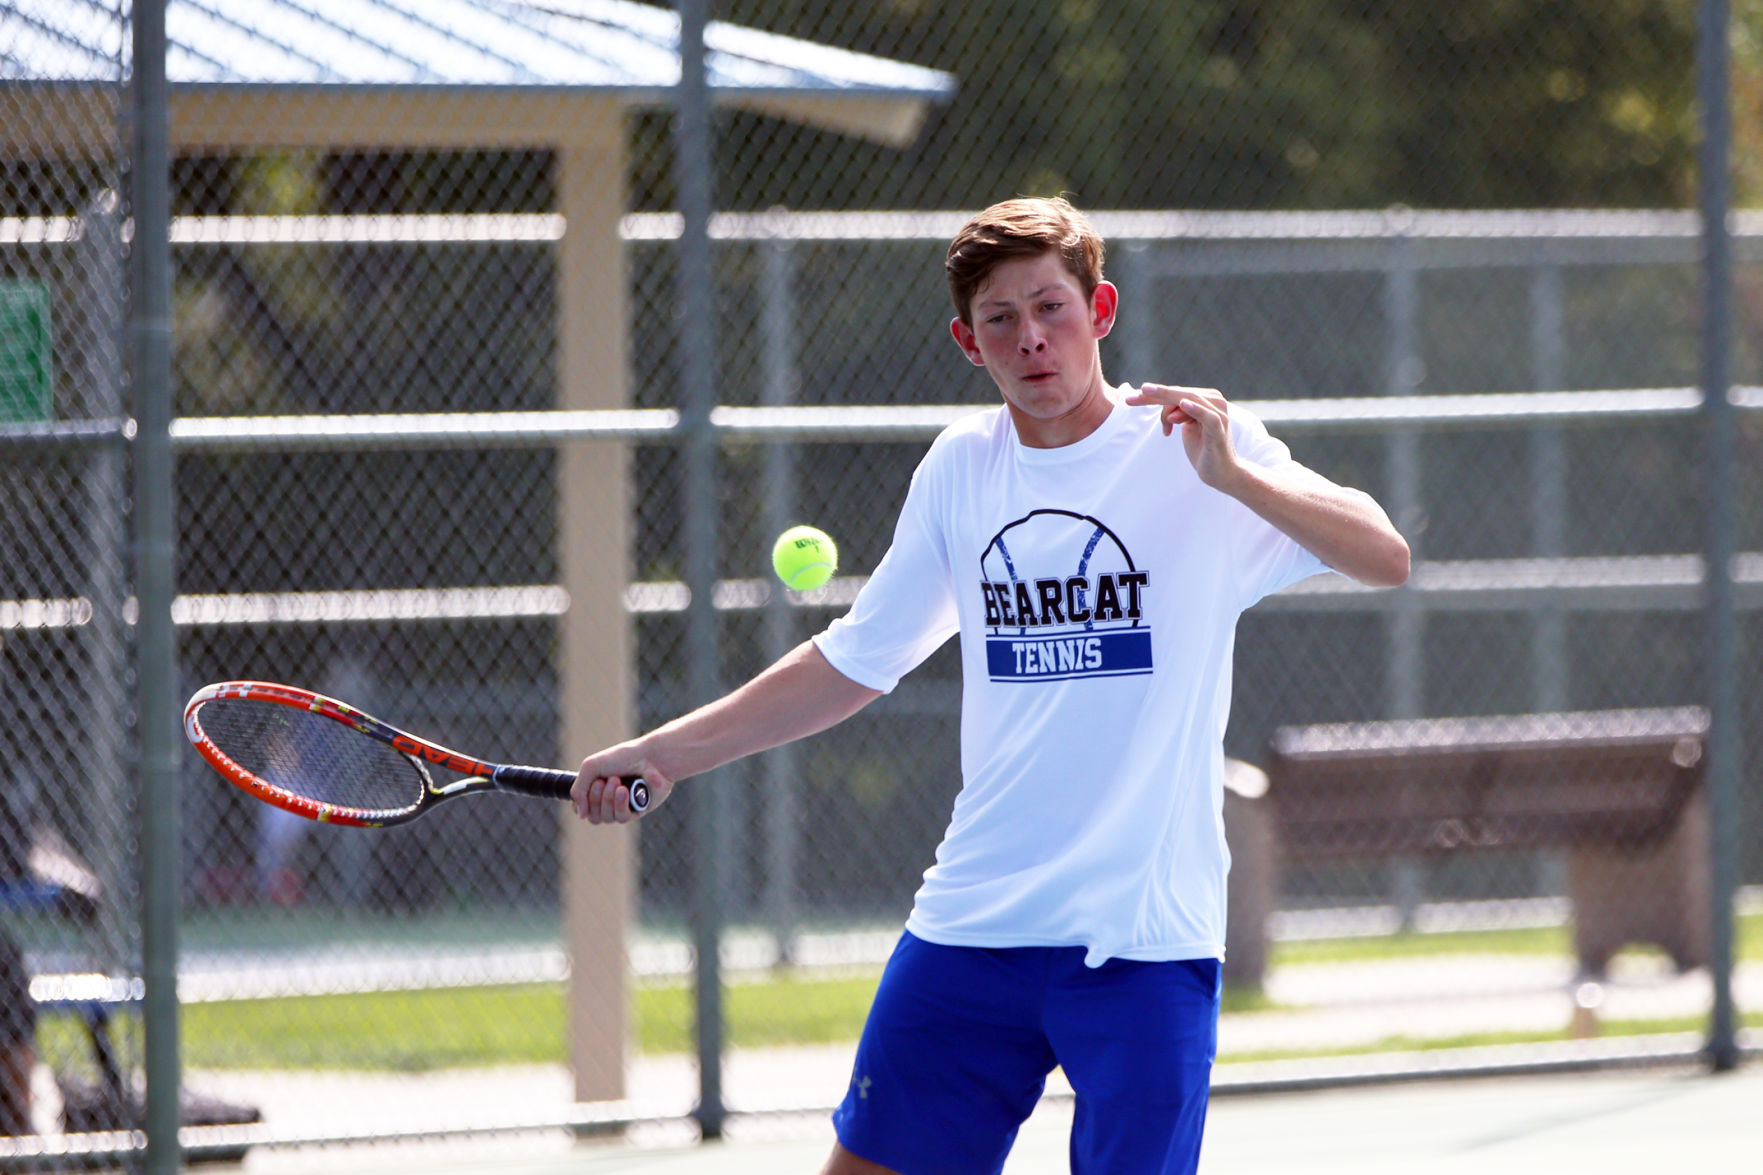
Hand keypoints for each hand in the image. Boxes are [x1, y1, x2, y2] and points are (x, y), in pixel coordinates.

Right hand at [572, 743, 672, 824]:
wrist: (651, 757)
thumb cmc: (623, 757)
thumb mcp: (591, 767)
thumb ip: (578, 790)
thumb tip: (581, 815)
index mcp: (596, 790)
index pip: (581, 809)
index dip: (581, 802)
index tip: (589, 786)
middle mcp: (609, 801)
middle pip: (593, 816)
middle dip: (595, 798)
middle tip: (603, 780)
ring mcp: (623, 807)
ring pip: (606, 818)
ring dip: (608, 799)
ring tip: (617, 781)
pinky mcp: (637, 811)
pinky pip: (622, 818)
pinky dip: (620, 804)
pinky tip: (624, 791)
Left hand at [1124, 383, 1240, 489]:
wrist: (1222, 473)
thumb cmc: (1203, 449)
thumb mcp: (1186, 429)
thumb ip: (1176, 415)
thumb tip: (1169, 413)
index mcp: (1205, 400)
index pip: (1175, 394)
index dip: (1153, 395)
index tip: (1130, 399)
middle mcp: (1214, 402)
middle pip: (1180, 394)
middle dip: (1154, 395)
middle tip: (1131, 397)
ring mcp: (1218, 414)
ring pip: (1190, 399)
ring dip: (1168, 397)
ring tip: (1147, 393)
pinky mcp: (1219, 429)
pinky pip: (1207, 417)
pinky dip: (1195, 410)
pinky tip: (1182, 403)